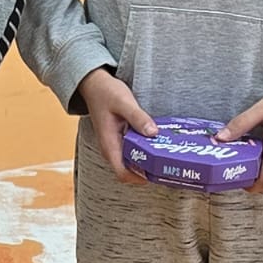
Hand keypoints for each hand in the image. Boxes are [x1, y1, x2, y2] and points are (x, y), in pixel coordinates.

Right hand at [78, 68, 156, 184]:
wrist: (94, 84)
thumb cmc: (105, 93)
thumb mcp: (123, 102)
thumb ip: (137, 117)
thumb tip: (153, 133)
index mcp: (109, 145)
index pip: (123, 174)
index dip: (141, 177)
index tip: (158, 171)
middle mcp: (111, 150)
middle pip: (131, 171)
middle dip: (149, 170)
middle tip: (168, 163)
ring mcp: (115, 145)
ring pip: (132, 162)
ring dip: (148, 160)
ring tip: (165, 153)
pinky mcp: (120, 139)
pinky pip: (133, 151)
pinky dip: (144, 150)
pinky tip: (156, 141)